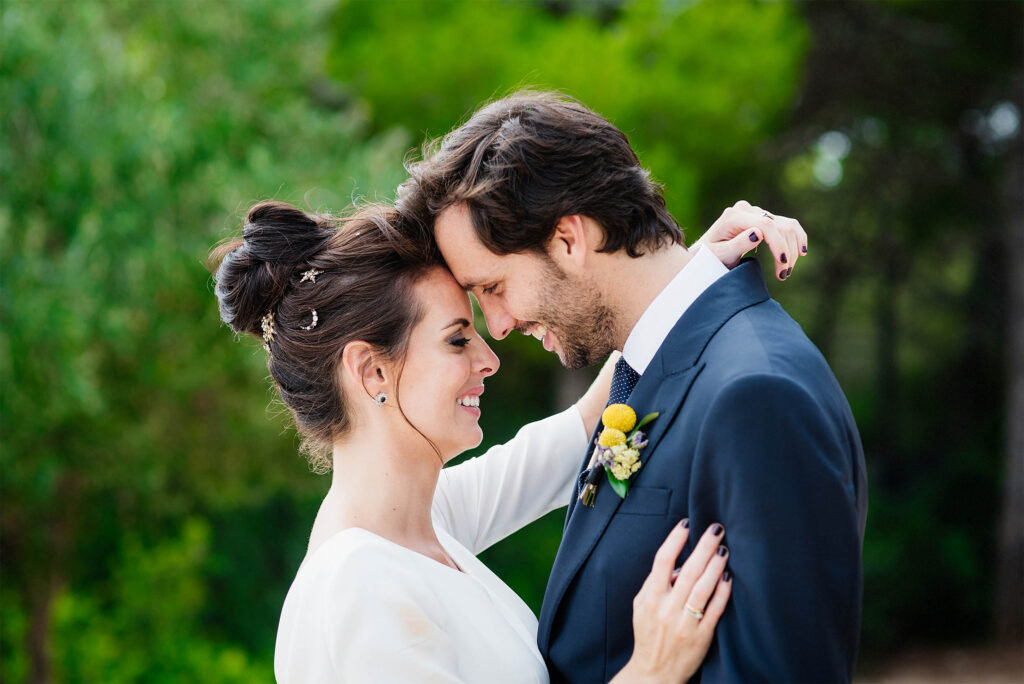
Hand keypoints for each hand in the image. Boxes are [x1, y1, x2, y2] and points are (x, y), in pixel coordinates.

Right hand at [610, 521, 732, 682]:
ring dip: (715, 565)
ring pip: (703, 588)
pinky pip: (715, 609)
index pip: (662, 561)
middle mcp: (667, 608)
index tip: (687, 523)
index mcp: (650, 597)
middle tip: (716, 529)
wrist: (654, 673)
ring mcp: (685, 623)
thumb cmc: (648, 635)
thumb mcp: (642, 607)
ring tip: (724, 549)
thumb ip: (655, 584)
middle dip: (703, 546)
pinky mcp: (701, 636)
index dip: (675, 540)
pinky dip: (722, 592)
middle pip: (688, 570)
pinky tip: (728, 577)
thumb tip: (677, 565)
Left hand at [696, 200, 807, 280]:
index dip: (779, 245)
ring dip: (793, 247)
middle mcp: (745, 209)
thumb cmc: (707, 258)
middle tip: (784, 275)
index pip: (766, 225)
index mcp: (733, 216)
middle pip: (779, 225)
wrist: (702, 254)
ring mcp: (754, 212)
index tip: (783, 266)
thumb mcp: (719, 256)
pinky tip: (801, 252)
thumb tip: (758, 234)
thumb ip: (737, 245)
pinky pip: (785, 224)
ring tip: (787, 270)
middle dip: (786, 251)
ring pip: (786, 224)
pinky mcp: (761, 217)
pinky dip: (796, 237)